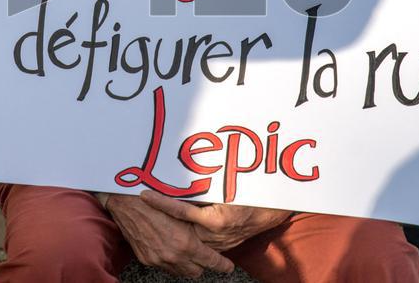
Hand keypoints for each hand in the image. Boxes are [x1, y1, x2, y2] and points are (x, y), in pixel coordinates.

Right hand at [106, 194, 234, 278]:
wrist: (127, 202)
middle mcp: (173, 256)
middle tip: (204, 255)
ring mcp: (159, 260)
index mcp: (186, 243)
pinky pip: (164, 267)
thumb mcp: (182, 213)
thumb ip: (196, 228)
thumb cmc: (157, 201)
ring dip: (185, 264)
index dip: (222, 265)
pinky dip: (170, 261)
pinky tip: (169, 248)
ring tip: (186, 252)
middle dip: (202, 265)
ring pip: (180, 272)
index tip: (228, 266)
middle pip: (196, 272)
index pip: (211, 261)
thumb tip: (209, 233)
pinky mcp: (147, 259)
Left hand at [141, 191, 291, 251]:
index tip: (144, 195)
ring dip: (173, 227)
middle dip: (162, 218)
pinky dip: (188, 233)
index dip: (161, 202)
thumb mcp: (228, 184)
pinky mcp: (223, 245)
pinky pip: (200, 241)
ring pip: (188, 237)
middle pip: (180, 228)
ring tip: (153, 217)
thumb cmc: (252, 191)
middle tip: (144, 204)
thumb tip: (181, 174)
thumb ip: (205, 183)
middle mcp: (215, 234)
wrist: (273, 208)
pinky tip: (175, 227)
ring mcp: (219, 242)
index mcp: (215, 220)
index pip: (180, 211)